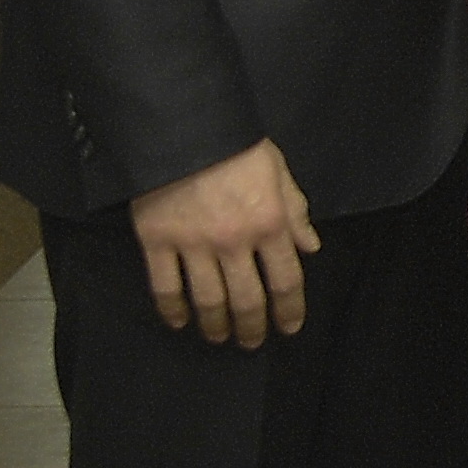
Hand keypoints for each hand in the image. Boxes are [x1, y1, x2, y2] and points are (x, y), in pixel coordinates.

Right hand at [130, 140, 319, 347]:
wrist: (182, 125)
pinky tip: (179, 322)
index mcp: (270, 222)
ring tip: (219, 337)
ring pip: (208, 301)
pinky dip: (173, 310)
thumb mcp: (278, 171)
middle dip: (253, 327)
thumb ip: (295, 212)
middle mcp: (235, 241)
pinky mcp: (157, 241)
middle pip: (248, 300)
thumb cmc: (235, 145)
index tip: (290, 327)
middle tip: (252, 342)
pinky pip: (165, 287)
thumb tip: (310, 247)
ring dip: (216, 326)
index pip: (287, 279)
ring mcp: (194, 244)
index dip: (290, 309)